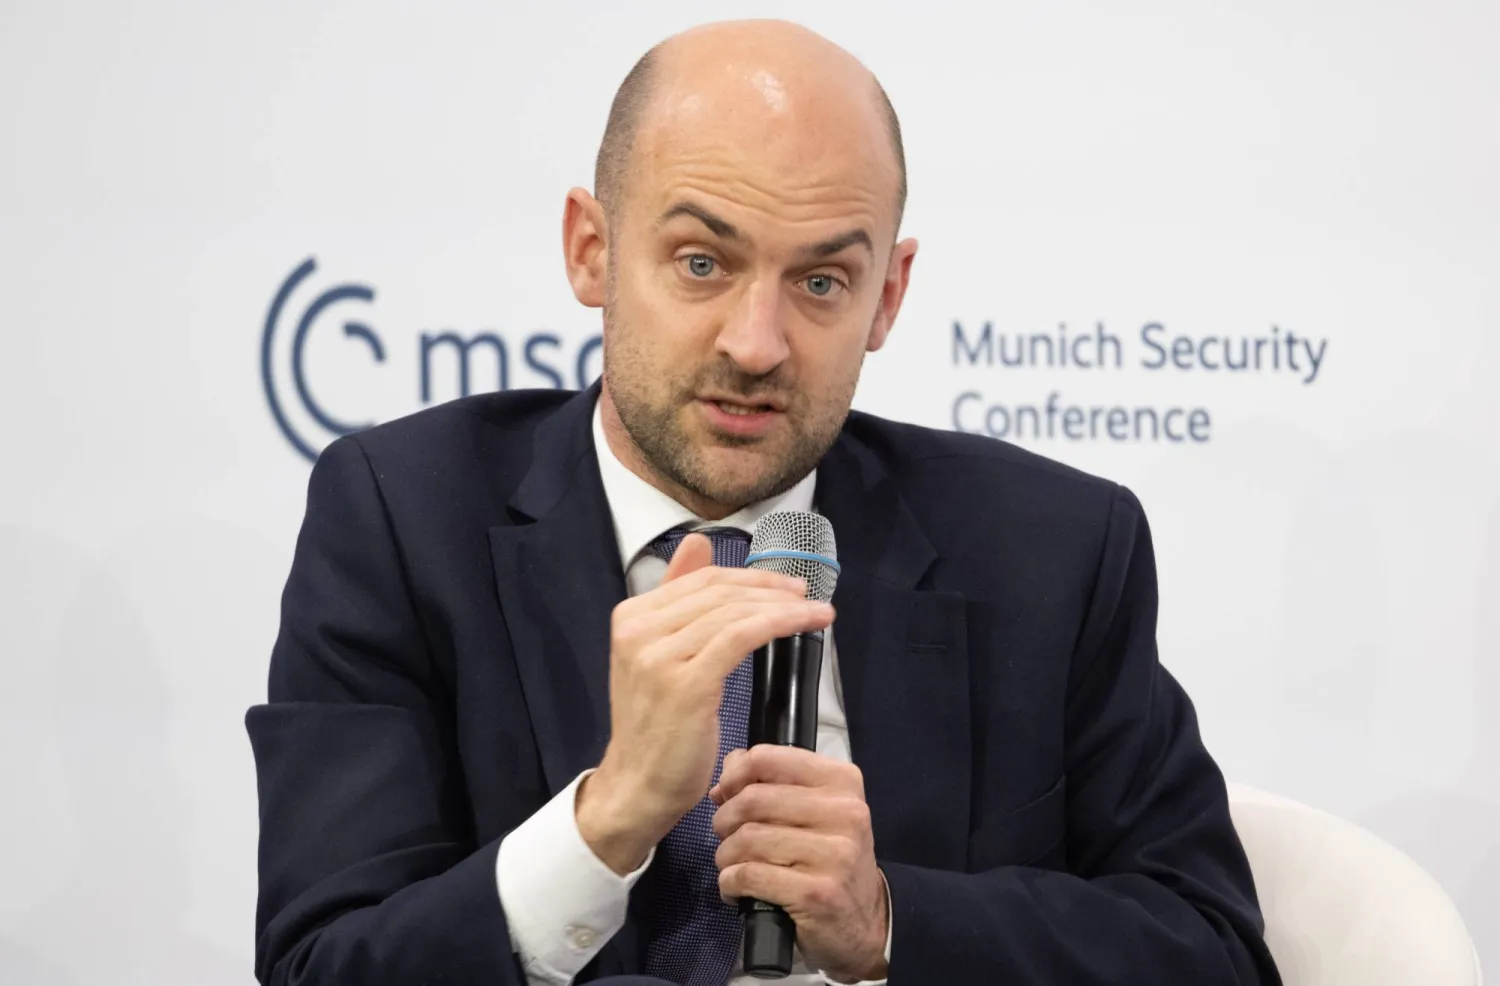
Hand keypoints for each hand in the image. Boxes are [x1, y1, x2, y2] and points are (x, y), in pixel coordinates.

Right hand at [576, 534, 835, 874]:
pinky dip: (779, 624)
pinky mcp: (687, 682)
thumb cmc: (656, 728)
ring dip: (784, 606)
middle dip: (771, 588)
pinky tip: (805, 624)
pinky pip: (742, 637)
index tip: (786, 585)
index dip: (750, 577)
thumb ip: (675, 598)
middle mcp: (638, 629)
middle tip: (807, 594)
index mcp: (630, 616)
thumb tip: (696, 543)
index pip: (701, 580)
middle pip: (720, 591)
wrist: (638, 787)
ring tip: (816, 612)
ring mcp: (659, 656)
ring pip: (735, 611)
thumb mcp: (658, 655)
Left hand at [710, 745, 888, 982]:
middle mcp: (845, 812)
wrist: (865, 923)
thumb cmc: (832, 858)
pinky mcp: (817, 893)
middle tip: (725, 836)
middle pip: (753, 800)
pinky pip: (750, 875)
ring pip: (747, 839)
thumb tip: (727, 771)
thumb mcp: (817, 810)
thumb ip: (775, 782)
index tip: (726, 794)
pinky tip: (735, 887)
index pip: (768, 759)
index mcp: (842, 782)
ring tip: (731, 864)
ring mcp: (834, 854)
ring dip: (726, 855)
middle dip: (724, 820)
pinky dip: (730, 882)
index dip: (734, 775)